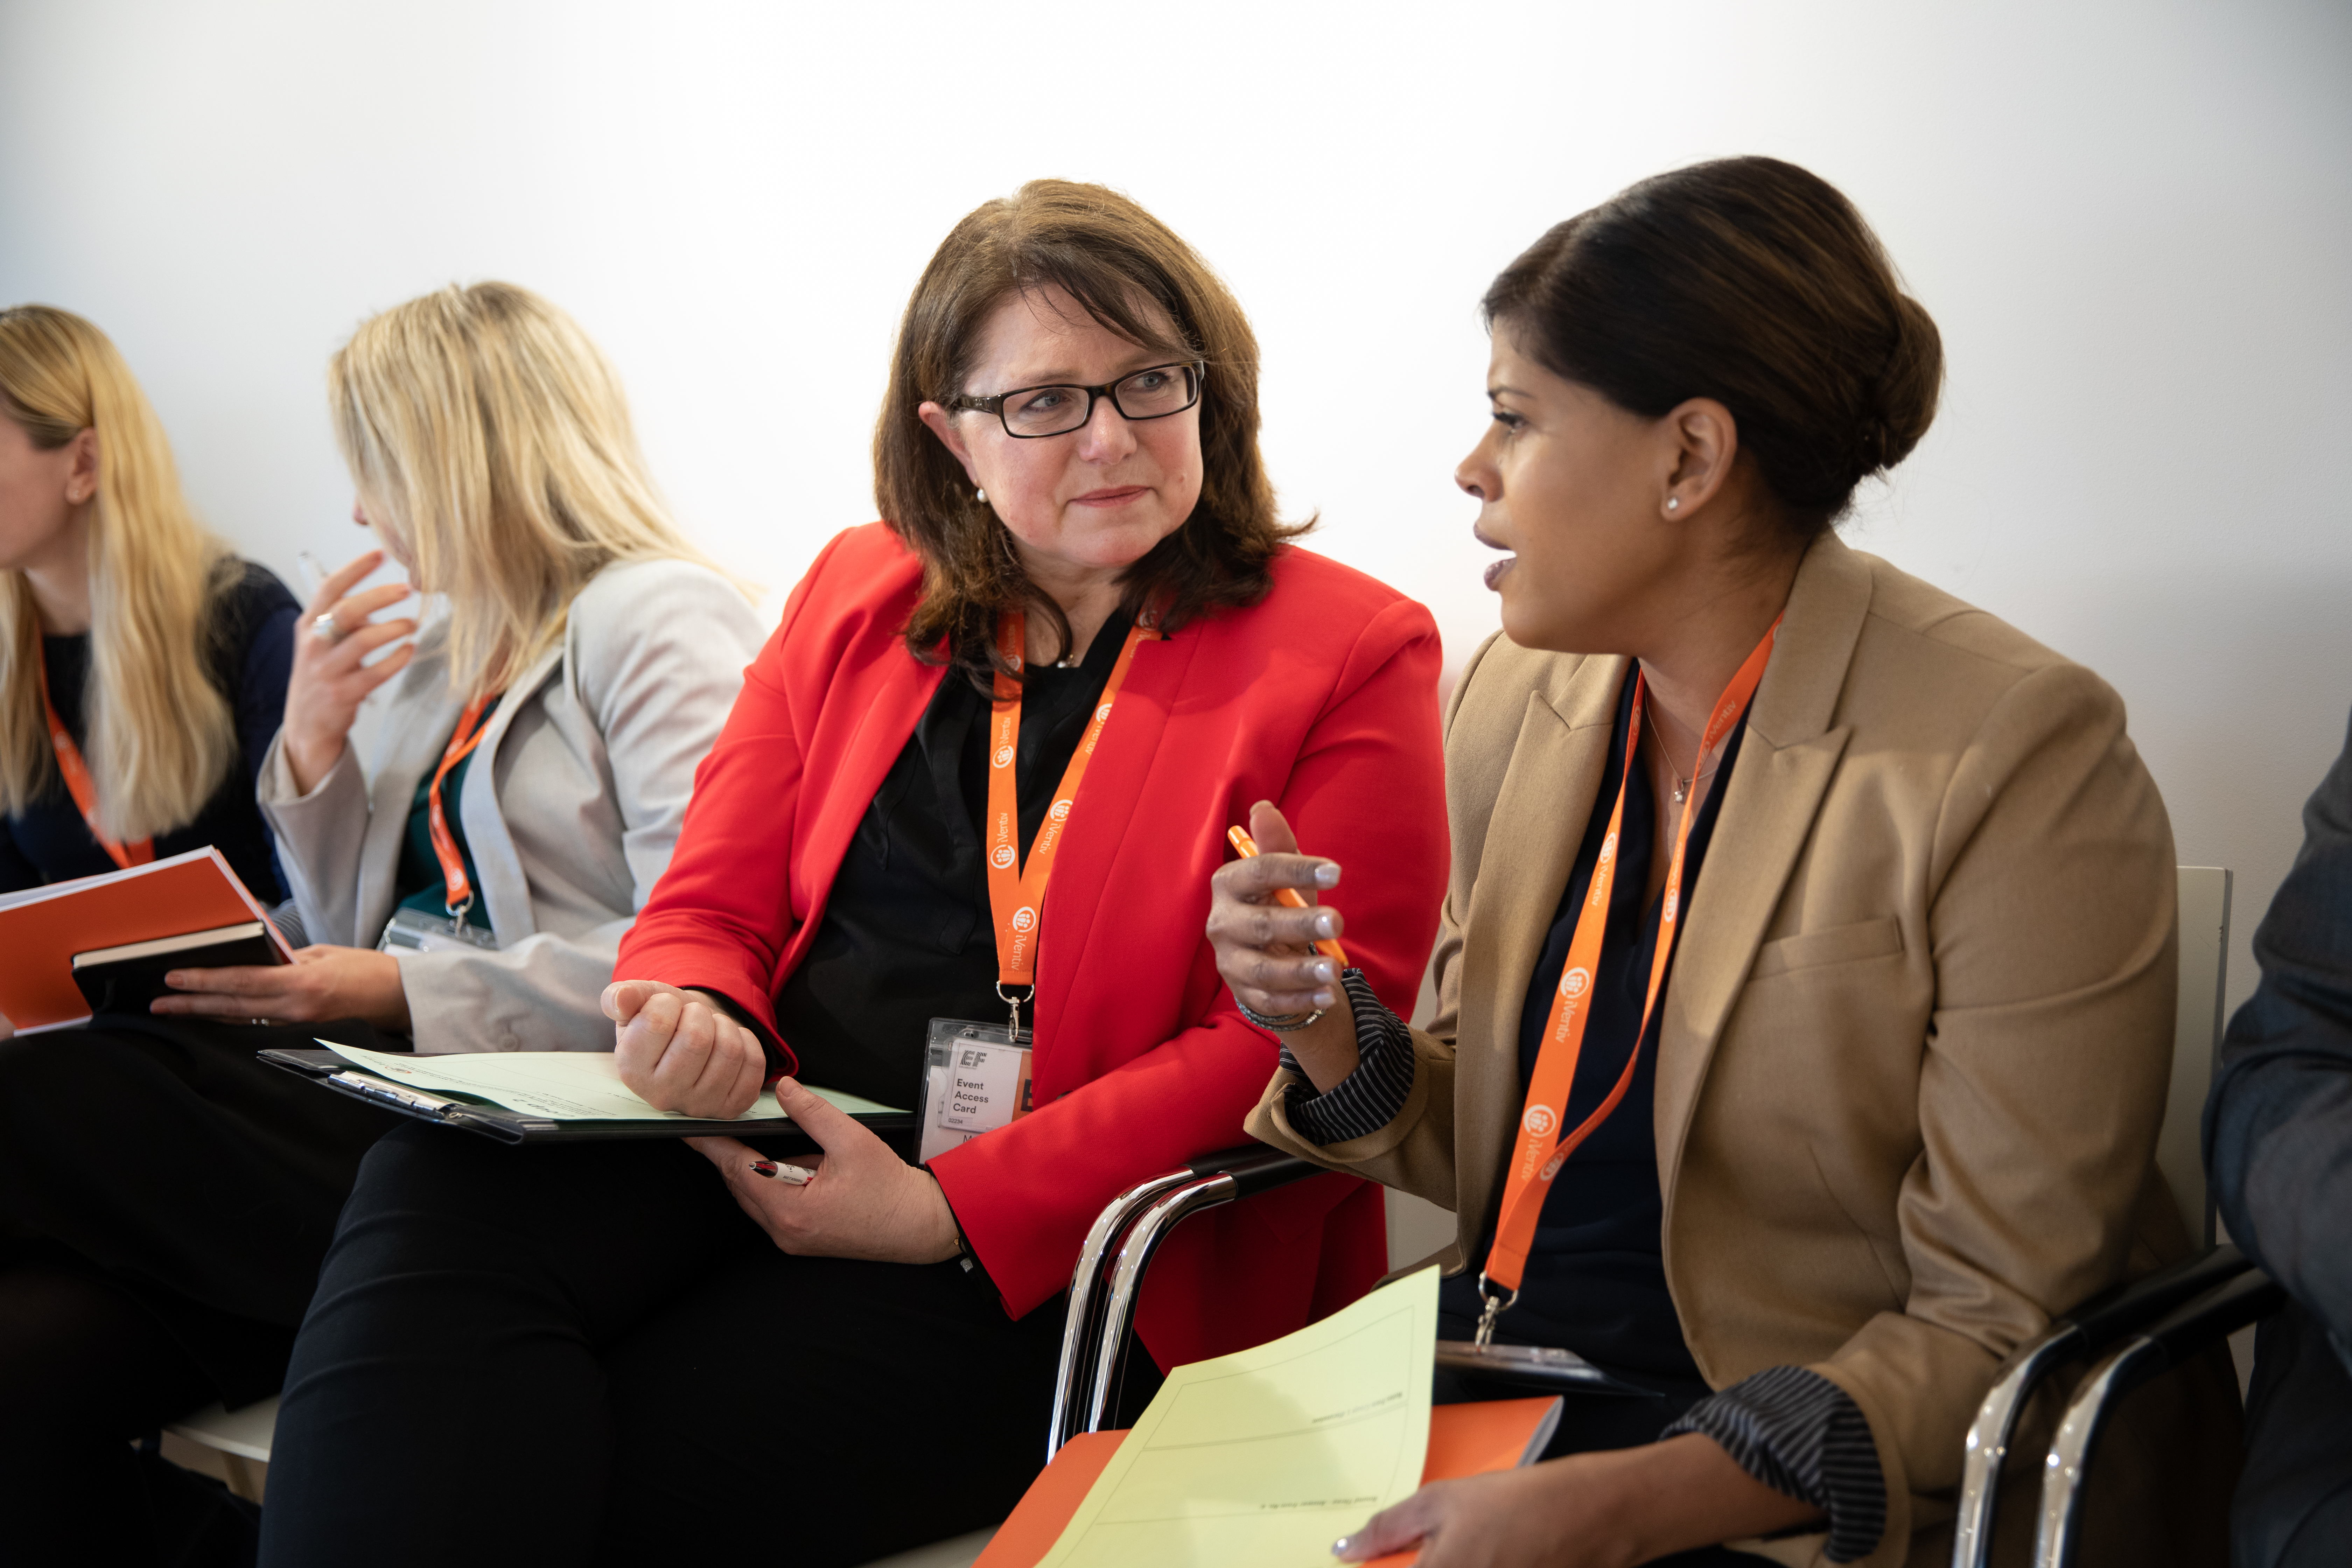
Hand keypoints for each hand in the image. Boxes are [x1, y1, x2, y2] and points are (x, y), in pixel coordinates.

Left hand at [150, 944, 409, 1028]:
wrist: (400, 999)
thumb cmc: (368, 971)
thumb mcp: (324, 954)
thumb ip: (286, 959)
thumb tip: (253, 959)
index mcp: (302, 983)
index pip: (241, 981)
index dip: (205, 980)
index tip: (175, 976)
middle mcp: (297, 1008)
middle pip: (232, 1007)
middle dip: (192, 1003)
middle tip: (160, 1002)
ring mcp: (299, 1026)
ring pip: (241, 1021)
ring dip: (205, 1016)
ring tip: (175, 1011)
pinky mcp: (303, 1035)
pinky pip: (259, 1028)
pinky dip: (233, 1023)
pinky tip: (213, 1020)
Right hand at [283, 549, 416, 794]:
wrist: (307, 723)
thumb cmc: (322, 673)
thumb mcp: (322, 641)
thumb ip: (346, 619)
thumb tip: (380, 598)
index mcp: (309, 624)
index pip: (329, 588)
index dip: (355, 569)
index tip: (380, 554)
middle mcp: (314, 644)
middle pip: (347, 611)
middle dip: (379, 596)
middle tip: (407, 589)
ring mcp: (327, 669)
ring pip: (362, 641)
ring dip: (392, 629)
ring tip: (412, 624)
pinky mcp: (343, 693)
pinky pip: (376, 672)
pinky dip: (396, 659)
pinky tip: (410, 650)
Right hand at [607, 980, 765, 1118]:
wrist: (693, 1037)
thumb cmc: (665, 1021)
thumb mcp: (639, 1004)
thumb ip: (622, 997)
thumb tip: (620, 999)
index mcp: (631, 1070)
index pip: (657, 1021)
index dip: (666, 1002)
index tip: (665, 1007)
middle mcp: (662, 1096)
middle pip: (697, 1039)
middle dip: (699, 1014)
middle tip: (692, 1017)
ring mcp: (699, 1106)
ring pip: (729, 1050)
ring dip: (724, 1026)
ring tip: (710, 1029)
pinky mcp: (732, 1107)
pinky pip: (754, 1063)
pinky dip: (747, 1041)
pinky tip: (729, 1042)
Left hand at [686, 1079, 962, 1263]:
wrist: (919, 1226)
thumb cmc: (890, 1189)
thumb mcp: (852, 1140)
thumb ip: (813, 1113)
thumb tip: (786, 1089)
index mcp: (791, 1208)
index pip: (737, 1169)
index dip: (711, 1145)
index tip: (688, 1128)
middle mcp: (784, 1230)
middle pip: (739, 1184)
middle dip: (729, 1153)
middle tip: (715, 1123)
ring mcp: (791, 1239)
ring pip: (752, 1196)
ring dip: (751, 1168)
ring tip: (757, 1140)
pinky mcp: (800, 1239)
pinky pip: (769, 1205)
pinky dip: (767, 1181)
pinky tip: (785, 1164)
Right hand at [1205, 800, 1357, 1087]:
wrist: (1270, 957)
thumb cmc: (1279, 905)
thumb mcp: (1284, 878)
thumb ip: (1278, 846)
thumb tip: (1263, 807)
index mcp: (1230, 885)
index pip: (1258, 873)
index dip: (1295, 870)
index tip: (1336, 871)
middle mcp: (1223, 923)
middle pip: (1259, 924)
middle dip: (1299, 924)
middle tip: (1338, 921)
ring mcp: (1230, 962)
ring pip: (1262, 969)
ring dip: (1298, 971)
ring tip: (1334, 969)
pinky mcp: (1243, 994)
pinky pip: (1270, 1000)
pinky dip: (1299, 1000)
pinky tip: (1327, 996)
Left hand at [1333, 1437, 1823, 1567]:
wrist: (1594, 1516)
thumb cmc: (1516, 1501)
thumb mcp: (1442, 1500)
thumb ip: (1387, 1529)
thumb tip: (1343, 1550)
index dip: (1379, 1565)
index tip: (1369, 1558)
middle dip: (1418, 1561)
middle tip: (1427, 1550)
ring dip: (1445, 1561)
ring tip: (1462, 1548)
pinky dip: (1478, 1564)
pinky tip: (1487, 1552)